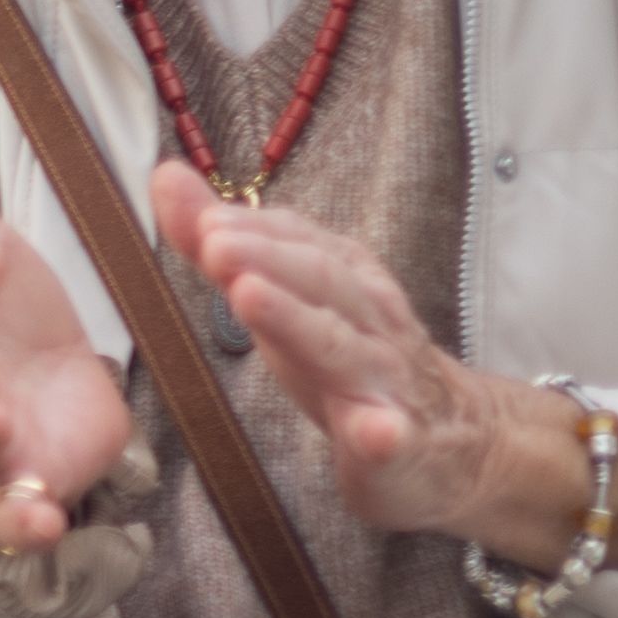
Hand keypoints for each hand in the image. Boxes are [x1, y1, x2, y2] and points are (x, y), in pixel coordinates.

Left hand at [156, 164, 613, 563]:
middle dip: (266, 259)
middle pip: (318, 282)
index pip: (296, 242)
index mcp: (342, 279)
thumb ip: (222, 244)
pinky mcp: (399, 441)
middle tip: (213, 245)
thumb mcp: (280, 296)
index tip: (204, 219)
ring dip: (299, 321)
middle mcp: (368, 319)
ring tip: (250, 297)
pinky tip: (376, 432)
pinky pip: (393, 435)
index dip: (251, 228)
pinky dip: (385, 432)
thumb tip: (166, 176)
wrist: (450, 434)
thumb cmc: (347, 356)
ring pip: (343, 347)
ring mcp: (386, 380)